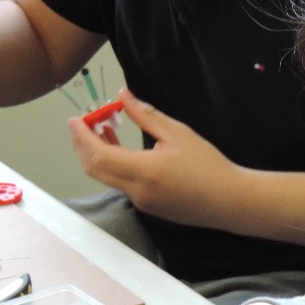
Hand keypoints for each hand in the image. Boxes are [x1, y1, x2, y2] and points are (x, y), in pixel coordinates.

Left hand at [67, 87, 240, 224]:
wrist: (230, 201)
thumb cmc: (208, 166)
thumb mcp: (179, 134)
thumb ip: (146, 115)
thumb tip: (122, 96)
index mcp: (144, 171)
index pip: (98, 154)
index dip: (81, 136)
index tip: (75, 119)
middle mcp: (137, 191)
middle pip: (94, 169)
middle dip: (82, 145)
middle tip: (82, 124)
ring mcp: (142, 202)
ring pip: (107, 177)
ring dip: (99, 154)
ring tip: (103, 131)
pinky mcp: (148, 207)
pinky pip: (122, 184)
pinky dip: (114, 165)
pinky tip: (123, 150)